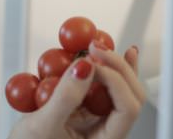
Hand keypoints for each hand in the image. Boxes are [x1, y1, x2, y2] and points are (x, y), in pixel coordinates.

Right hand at [8, 43, 143, 138]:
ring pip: (117, 86)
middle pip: (129, 93)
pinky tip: (94, 52)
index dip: (115, 80)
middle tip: (96, 47)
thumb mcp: (43, 125)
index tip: (91, 63)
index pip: (127, 108)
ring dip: (109, 62)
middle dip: (116, 66)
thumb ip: (65, 98)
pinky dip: (94, 66)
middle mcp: (106, 129)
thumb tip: (85, 67)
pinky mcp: (84, 107)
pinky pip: (97, 85)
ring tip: (96, 44)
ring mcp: (97, 117)